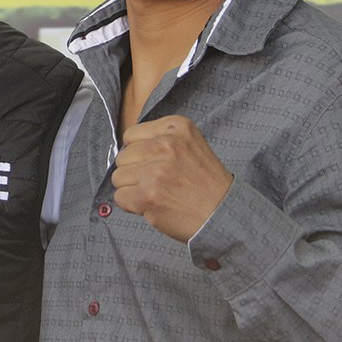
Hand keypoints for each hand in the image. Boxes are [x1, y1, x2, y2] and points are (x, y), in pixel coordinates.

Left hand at [111, 115, 232, 242]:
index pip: (130, 135)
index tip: (156, 164)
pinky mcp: (148, 194)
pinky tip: (154, 205)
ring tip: (158, 194)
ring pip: (118, 177)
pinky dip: (132, 206)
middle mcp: (166, 144)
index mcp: (176, 127)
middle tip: (158, 183)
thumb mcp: (190, 145)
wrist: (223, 213)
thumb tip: (124, 149)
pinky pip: (120, 197)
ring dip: (132, 189)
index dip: (138, 154)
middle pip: (122, 156)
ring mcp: (156, 170)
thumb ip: (159, 140)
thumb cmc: (204, 183)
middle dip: (134, 172)